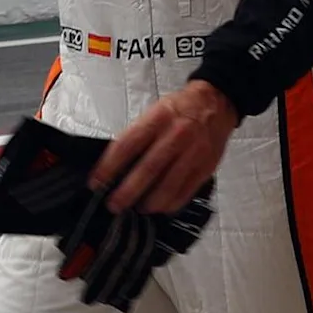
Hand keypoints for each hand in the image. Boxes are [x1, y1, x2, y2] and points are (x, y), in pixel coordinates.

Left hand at [92, 81, 238, 214]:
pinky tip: (160, 208)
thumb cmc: (180, 109)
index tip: (96, 182)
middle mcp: (175, 136)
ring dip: (149, 202)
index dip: (109, 167)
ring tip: (137, 209)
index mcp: (157, 119)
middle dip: (127, 191)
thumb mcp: (154, 113)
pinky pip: (186, 191)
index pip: (127, 146)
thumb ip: (138, 136)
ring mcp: (193, 153)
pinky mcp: (205, 167)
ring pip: (168, 185)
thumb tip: (115, 165)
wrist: (216, 103)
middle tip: (113, 204)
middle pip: (147, 169)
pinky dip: (171, 203)